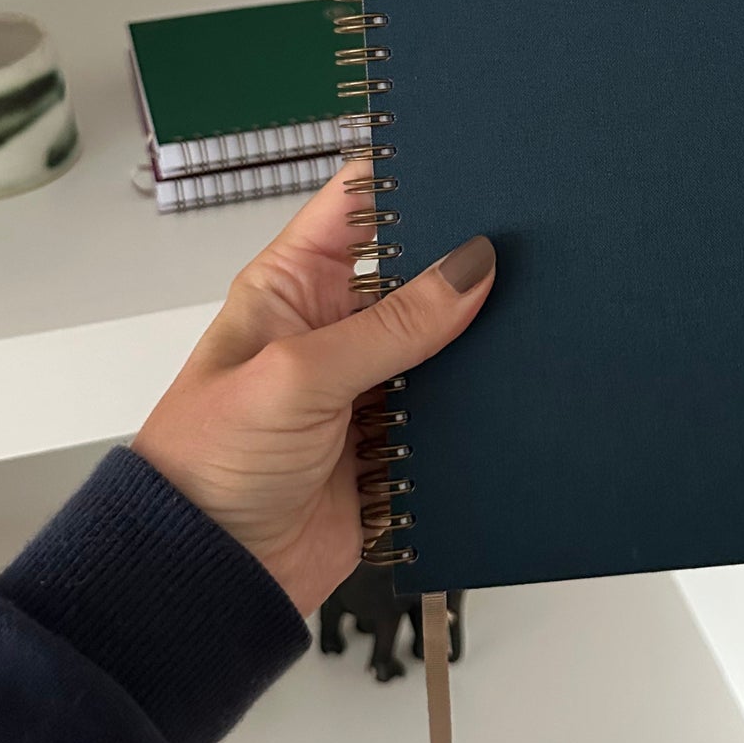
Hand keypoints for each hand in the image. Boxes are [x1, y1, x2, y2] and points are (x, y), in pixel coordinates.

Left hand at [133, 161, 494, 615]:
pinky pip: (456, 401)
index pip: (359, 202)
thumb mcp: (297, 376)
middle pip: (415, 267)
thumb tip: (471, 267)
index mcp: (294, 283)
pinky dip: (483, 392)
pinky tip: (518, 372)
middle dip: (461, 254)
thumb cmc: (209, 464)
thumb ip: (391, 325)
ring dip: (477, 328)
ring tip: (534, 301)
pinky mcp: (399, 437)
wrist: (209, 577)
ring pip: (444, 334)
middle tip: (524, 237)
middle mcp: (335, 323)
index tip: (471, 165)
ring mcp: (370, 380)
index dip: (409, 177)